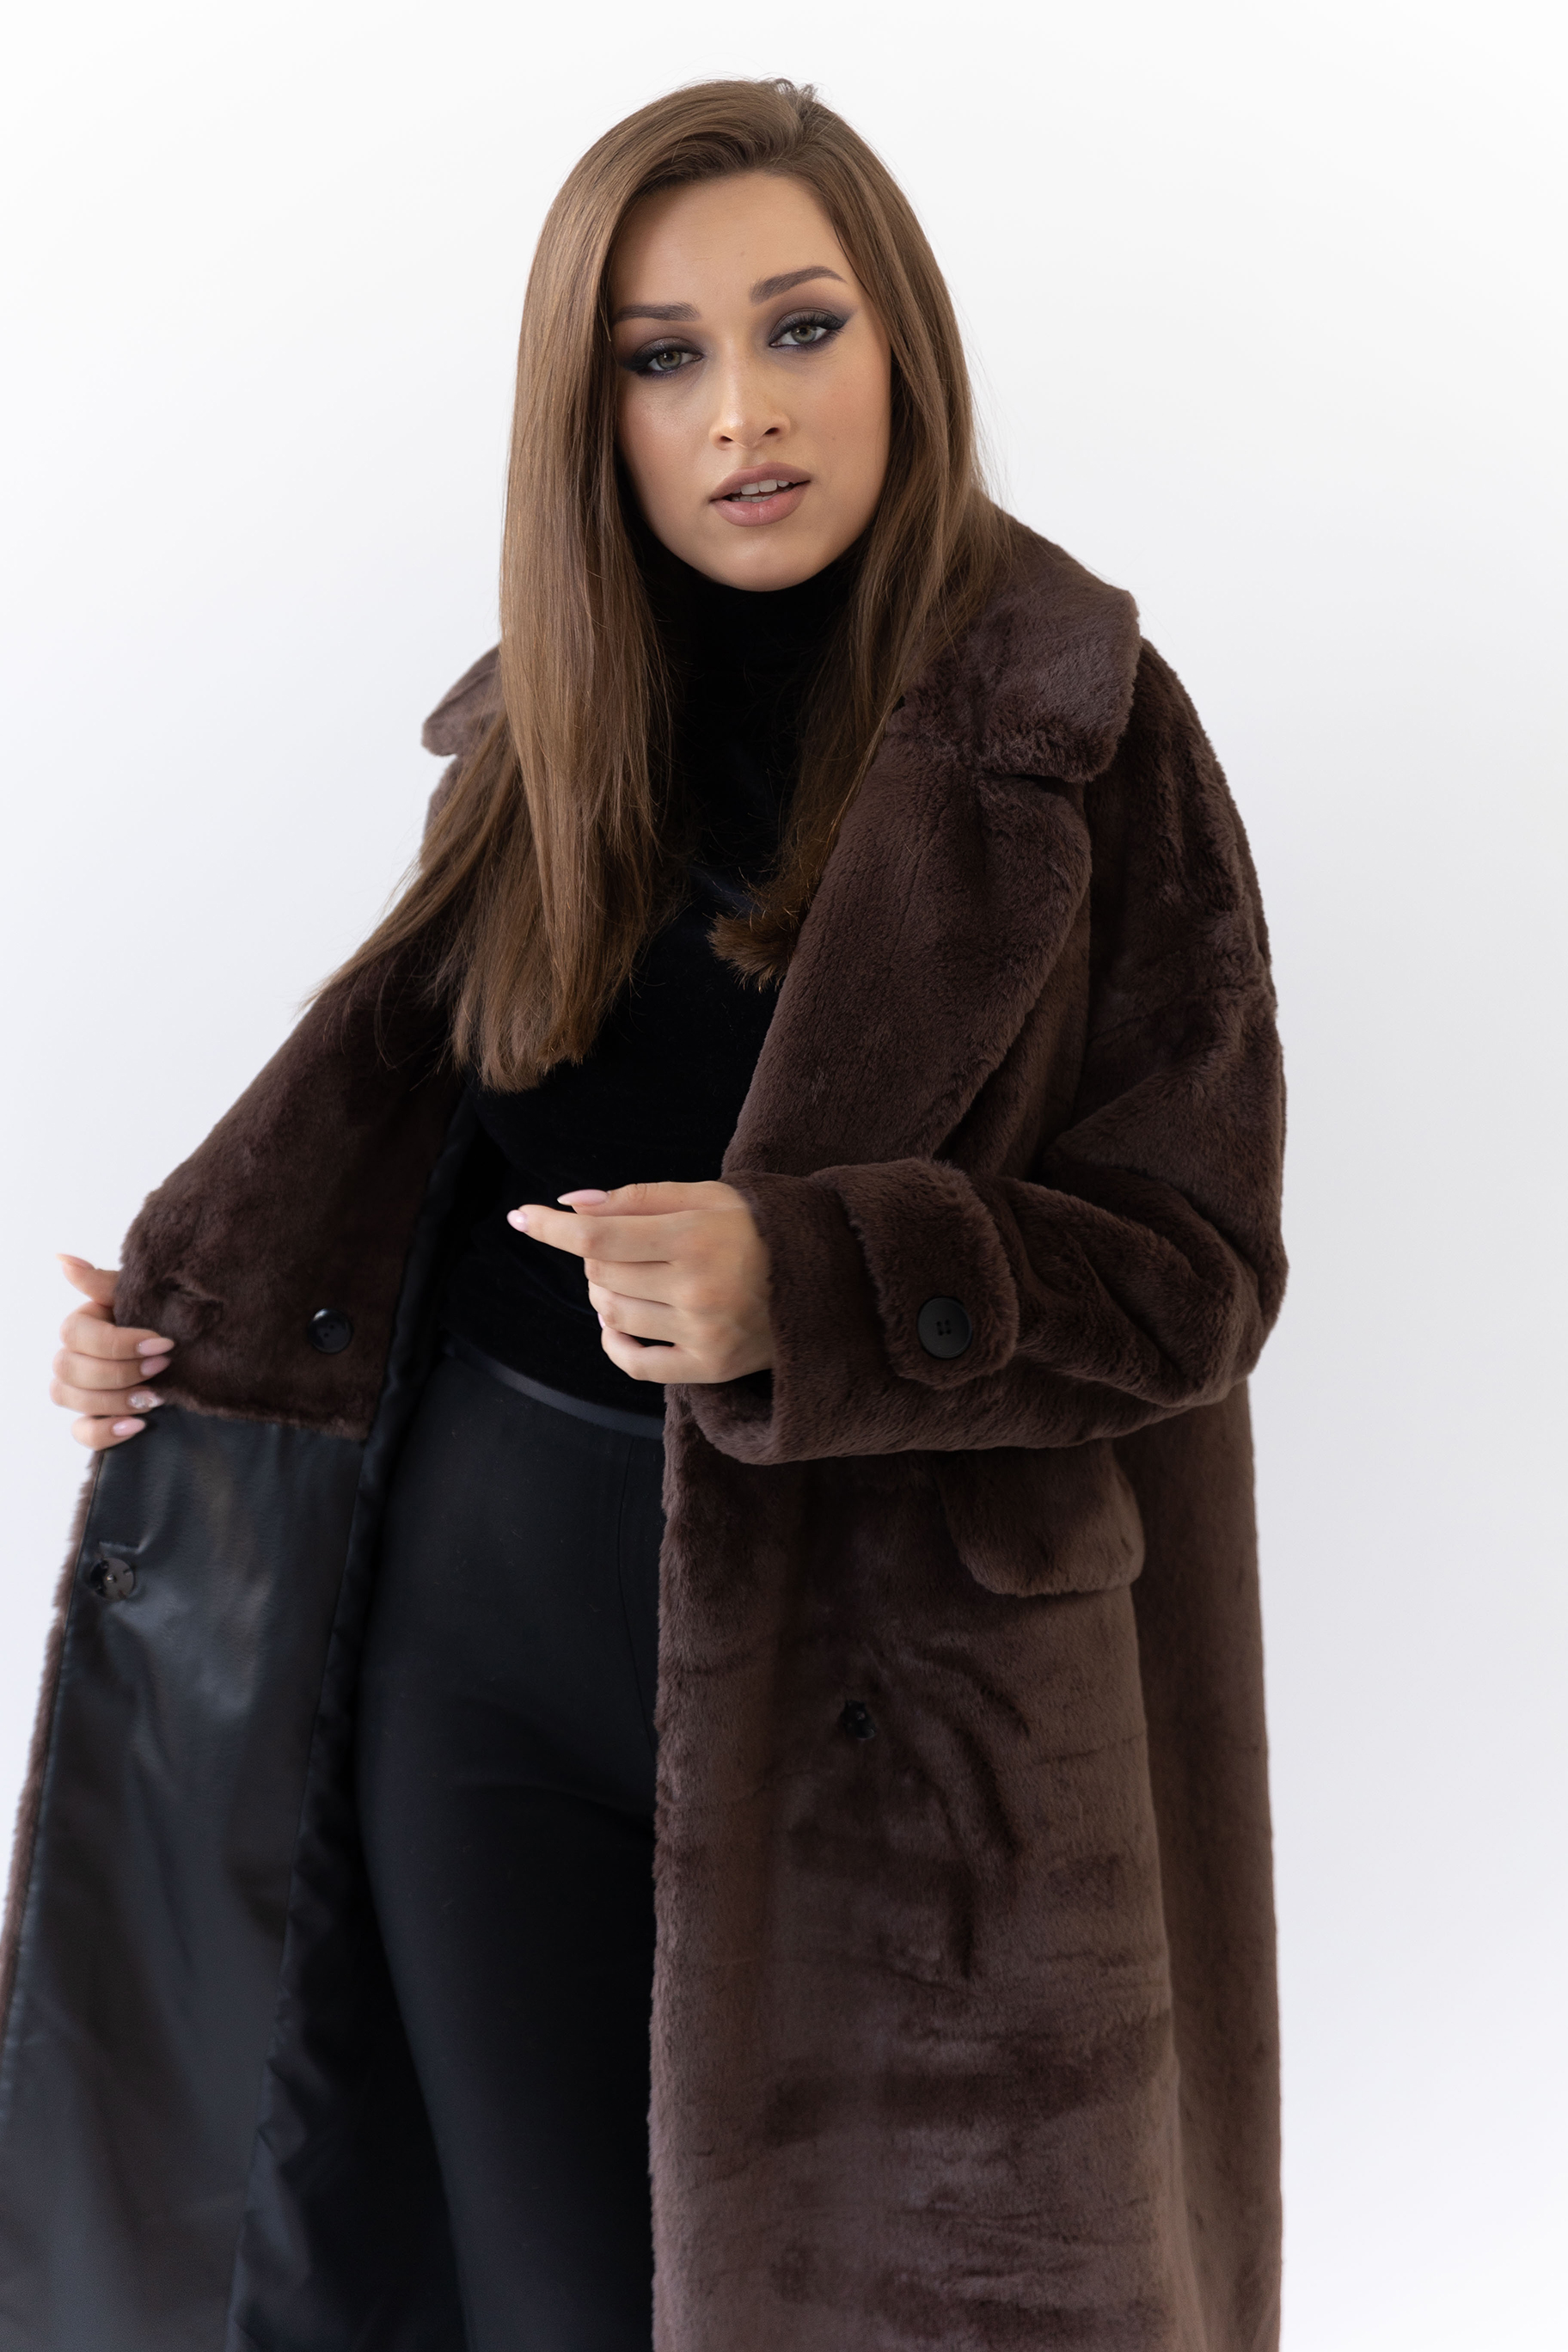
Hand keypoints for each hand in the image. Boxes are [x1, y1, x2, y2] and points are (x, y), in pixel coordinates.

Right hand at [51, 1256, 175, 1448]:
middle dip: (118, 1372)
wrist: (196, 1355)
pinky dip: (106, 1432)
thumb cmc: (168, 1320)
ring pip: (69, 1398)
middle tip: (162, 1368)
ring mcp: (79, 1390)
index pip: (76, 1334)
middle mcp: (73, 1356)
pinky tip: (138, 1425)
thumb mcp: (145, 1298)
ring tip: (156, 1398)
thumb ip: (104, 1284)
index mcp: (83, 1324)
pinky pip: (82, 1432)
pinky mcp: (93, 1419)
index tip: (162, 1343)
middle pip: (68, 1369)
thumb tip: (63, 1260)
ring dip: (113, 1400)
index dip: (116, 1343)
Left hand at [511, 1181, 772, 1386]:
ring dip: (605, 1293)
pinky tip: (616, 1324)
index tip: (521, 1216)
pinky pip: (635, 1363)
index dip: (551, 1227)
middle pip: (601, 1274)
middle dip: (595, 1255)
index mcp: (696, 1237)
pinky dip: (613, 1342)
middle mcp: (697, 1289)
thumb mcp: (709, 1196)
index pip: (598, 1237)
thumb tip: (573, 1204)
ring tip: (631, 1277)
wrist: (827, 1280)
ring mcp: (702, 1333)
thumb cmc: (761, 1228)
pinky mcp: (708, 1367)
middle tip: (622, 1243)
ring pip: (613, 1314)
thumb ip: (639, 1198)